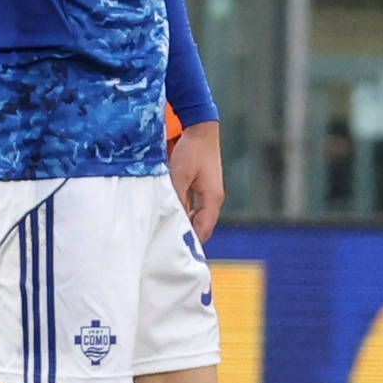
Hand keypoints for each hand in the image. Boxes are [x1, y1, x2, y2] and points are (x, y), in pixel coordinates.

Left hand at [170, 119, 225, 242]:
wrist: (202, 129)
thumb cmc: (192, 151)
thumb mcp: (179, 175)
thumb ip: (175, 198)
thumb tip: (168, 217)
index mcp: (212, 199)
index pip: (204, 229)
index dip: (192, 242)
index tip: (175, 253)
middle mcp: (215, 199)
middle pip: (204, 227)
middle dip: (189, 237)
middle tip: (169, 246)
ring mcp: (211, 193)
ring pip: (200, 218)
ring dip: (187, 226)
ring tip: (168, 234)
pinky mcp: (206, 187)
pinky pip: (197, 209)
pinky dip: (187, 215)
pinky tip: (173, 216)